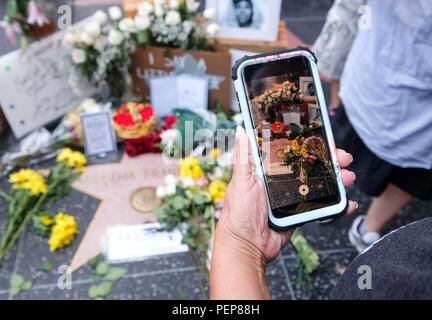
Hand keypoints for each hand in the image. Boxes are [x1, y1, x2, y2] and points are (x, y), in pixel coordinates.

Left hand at [216, 126, 357, 262]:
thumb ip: (243, 156)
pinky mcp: (301, 211)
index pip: (294, 151)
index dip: (311, 144)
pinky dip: (337, 204)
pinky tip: (347, 203)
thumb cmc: (239, 213)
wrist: (248, 245)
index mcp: (268, 170)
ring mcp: (294, 196)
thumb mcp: (241, 180)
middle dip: (331, 160)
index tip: (326, 140)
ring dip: (338, 179)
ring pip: (321, 183)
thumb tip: (242, 130)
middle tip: (343, 160)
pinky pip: (323, 205)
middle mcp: (283, 180)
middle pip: (312, 165)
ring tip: (348, 179)